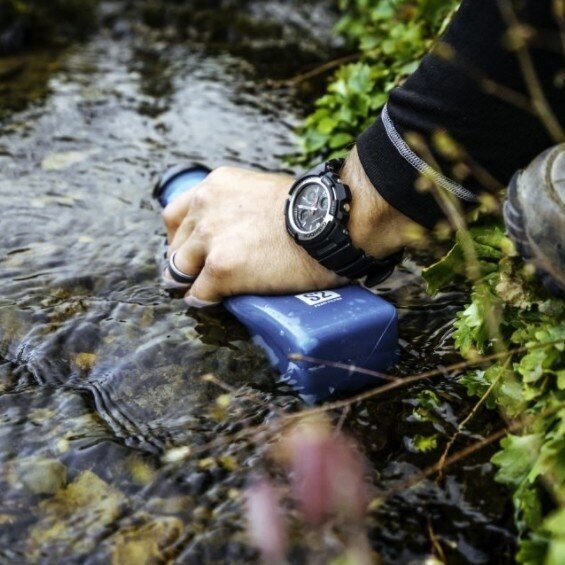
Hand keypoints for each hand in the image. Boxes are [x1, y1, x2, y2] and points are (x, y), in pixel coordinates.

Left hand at [162, 167, 346, 306]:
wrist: (329, 222)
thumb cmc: (310, 210)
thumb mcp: (263, 190)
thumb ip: (241, 205)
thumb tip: (242, 229)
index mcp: (214, 186)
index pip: (175, 215)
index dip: (181, 237)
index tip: (190, 249)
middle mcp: (205, 208)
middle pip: (176, 245)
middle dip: (183, 263)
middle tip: (195, 275)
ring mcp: (211, 239)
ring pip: (180, 270)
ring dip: (189, 283)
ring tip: (202, 292)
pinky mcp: (221, 269)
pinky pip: (199, 293)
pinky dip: (203, 300)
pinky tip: (212, 302)